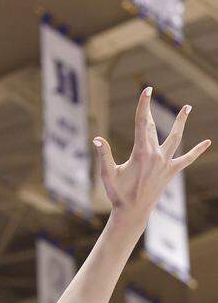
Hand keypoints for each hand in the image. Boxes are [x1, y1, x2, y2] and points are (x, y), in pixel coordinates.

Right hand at [95, 87, 209, 215]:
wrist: (133, 212)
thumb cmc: (118, 194)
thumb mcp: (108, 174)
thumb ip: (104, 155)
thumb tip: (96, 139)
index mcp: (141, 153)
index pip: (141, 123)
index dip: (143, 105)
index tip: (146, 90)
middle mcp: (156, 155)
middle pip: (152, 127)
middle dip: (149, 111)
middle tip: (149, 93)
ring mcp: (166, 163)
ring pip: (175, 138)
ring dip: (181, 122)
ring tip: (187, 108)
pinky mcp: (171, 171)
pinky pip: (186, 159)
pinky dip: (196, 151)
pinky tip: (207, 143)